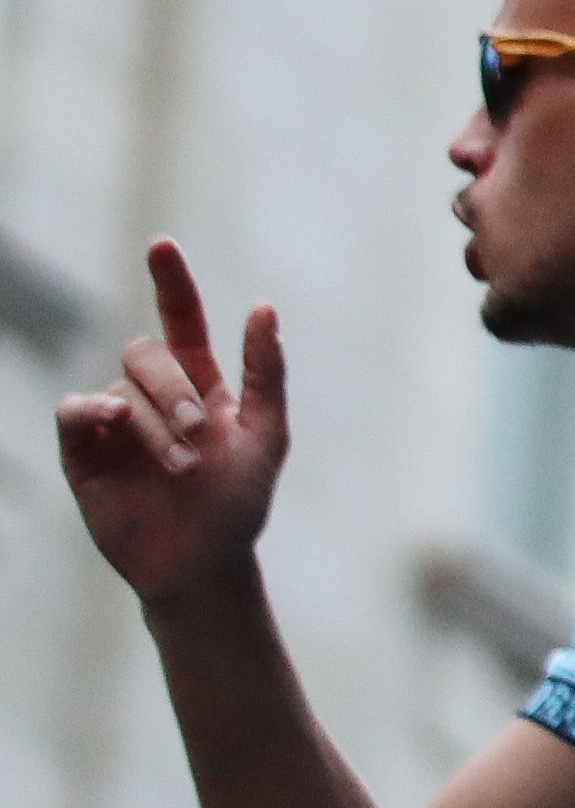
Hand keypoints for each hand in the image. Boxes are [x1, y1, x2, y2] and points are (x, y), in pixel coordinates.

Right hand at [55, 243, 289, 613]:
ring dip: (153, 421)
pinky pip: (74, 409)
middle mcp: (154, 396)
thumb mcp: (266, 435)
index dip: (170, 281)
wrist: (202, 564)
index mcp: (200, 384)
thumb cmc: (240, 503)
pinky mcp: (83, 452)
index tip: (161, 244)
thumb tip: (262, 307)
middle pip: (147, 353)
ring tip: (180, 464)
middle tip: (197, 435)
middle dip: (173, 388)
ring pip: (121, 388)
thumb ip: (266, 372)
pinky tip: (116, 423)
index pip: (179, 319)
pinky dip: (94, 409)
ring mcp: (116, 423)